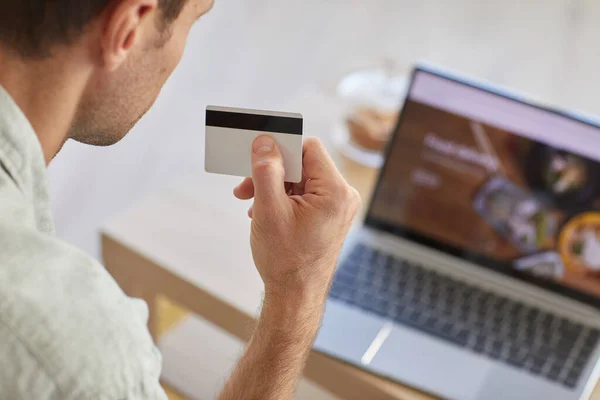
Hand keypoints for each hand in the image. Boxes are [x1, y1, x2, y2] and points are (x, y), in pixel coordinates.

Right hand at [234, 136, 360, 302]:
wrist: (295, 297)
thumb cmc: (285, 260)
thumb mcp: (269, 210)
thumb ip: (266, 171)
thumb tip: (264, 142)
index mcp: (335, 191)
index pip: (308, 148)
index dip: (280, 149)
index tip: (255, 158)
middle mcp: (342, 196)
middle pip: (303, 165)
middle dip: (271, 173)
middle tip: (244, 187)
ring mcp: (337, 208)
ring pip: (301, 181)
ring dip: (273, 188)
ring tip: (251, 205)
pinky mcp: (329, 217)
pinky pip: (304, 196)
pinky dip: (283, 200)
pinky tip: (263, 213)